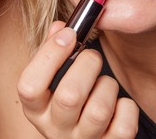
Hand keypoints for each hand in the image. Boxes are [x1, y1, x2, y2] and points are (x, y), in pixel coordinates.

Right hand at [17, 22, 138, 137]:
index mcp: (35, 110)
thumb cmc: (68, 97)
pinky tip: (117, 104)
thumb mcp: (52, 78)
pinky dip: (126, 107)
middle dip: (87, 65)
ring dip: (107, 85)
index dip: (50, 55)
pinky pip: (124, 124)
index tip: (69, 34)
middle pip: (69, 97)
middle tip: (92, 56)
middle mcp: (55, 130)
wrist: (86, 137)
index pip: (29, 87)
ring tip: (104, 83)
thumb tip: (61, 27)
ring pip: (99, 111)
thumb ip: (53, 50)